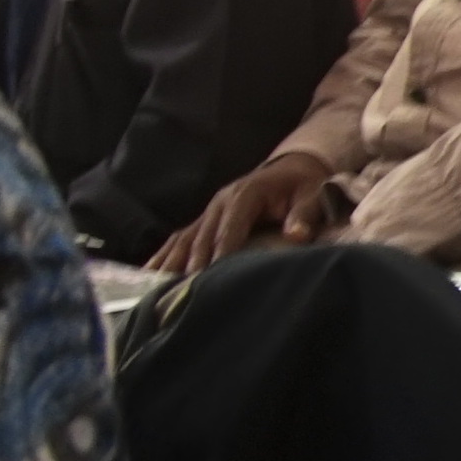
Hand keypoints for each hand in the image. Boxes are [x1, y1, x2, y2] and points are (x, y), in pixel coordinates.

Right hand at [148, 152, 340, 274]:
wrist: (290, 169)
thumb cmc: (302, 186)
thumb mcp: (312, 195)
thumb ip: (305, 215)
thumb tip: (296, 235)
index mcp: (246, 194)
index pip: (231, 225)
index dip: (222, 249)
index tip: (214, 273)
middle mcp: (220, 202)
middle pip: (203, 236)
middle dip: (194, 264)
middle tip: (186, 292)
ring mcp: (208, 212)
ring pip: (184, 239)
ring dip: (172, 263)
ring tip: (159, 289)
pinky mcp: (203, 221)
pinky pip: (179, 239)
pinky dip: (163, 256)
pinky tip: (148, 276)